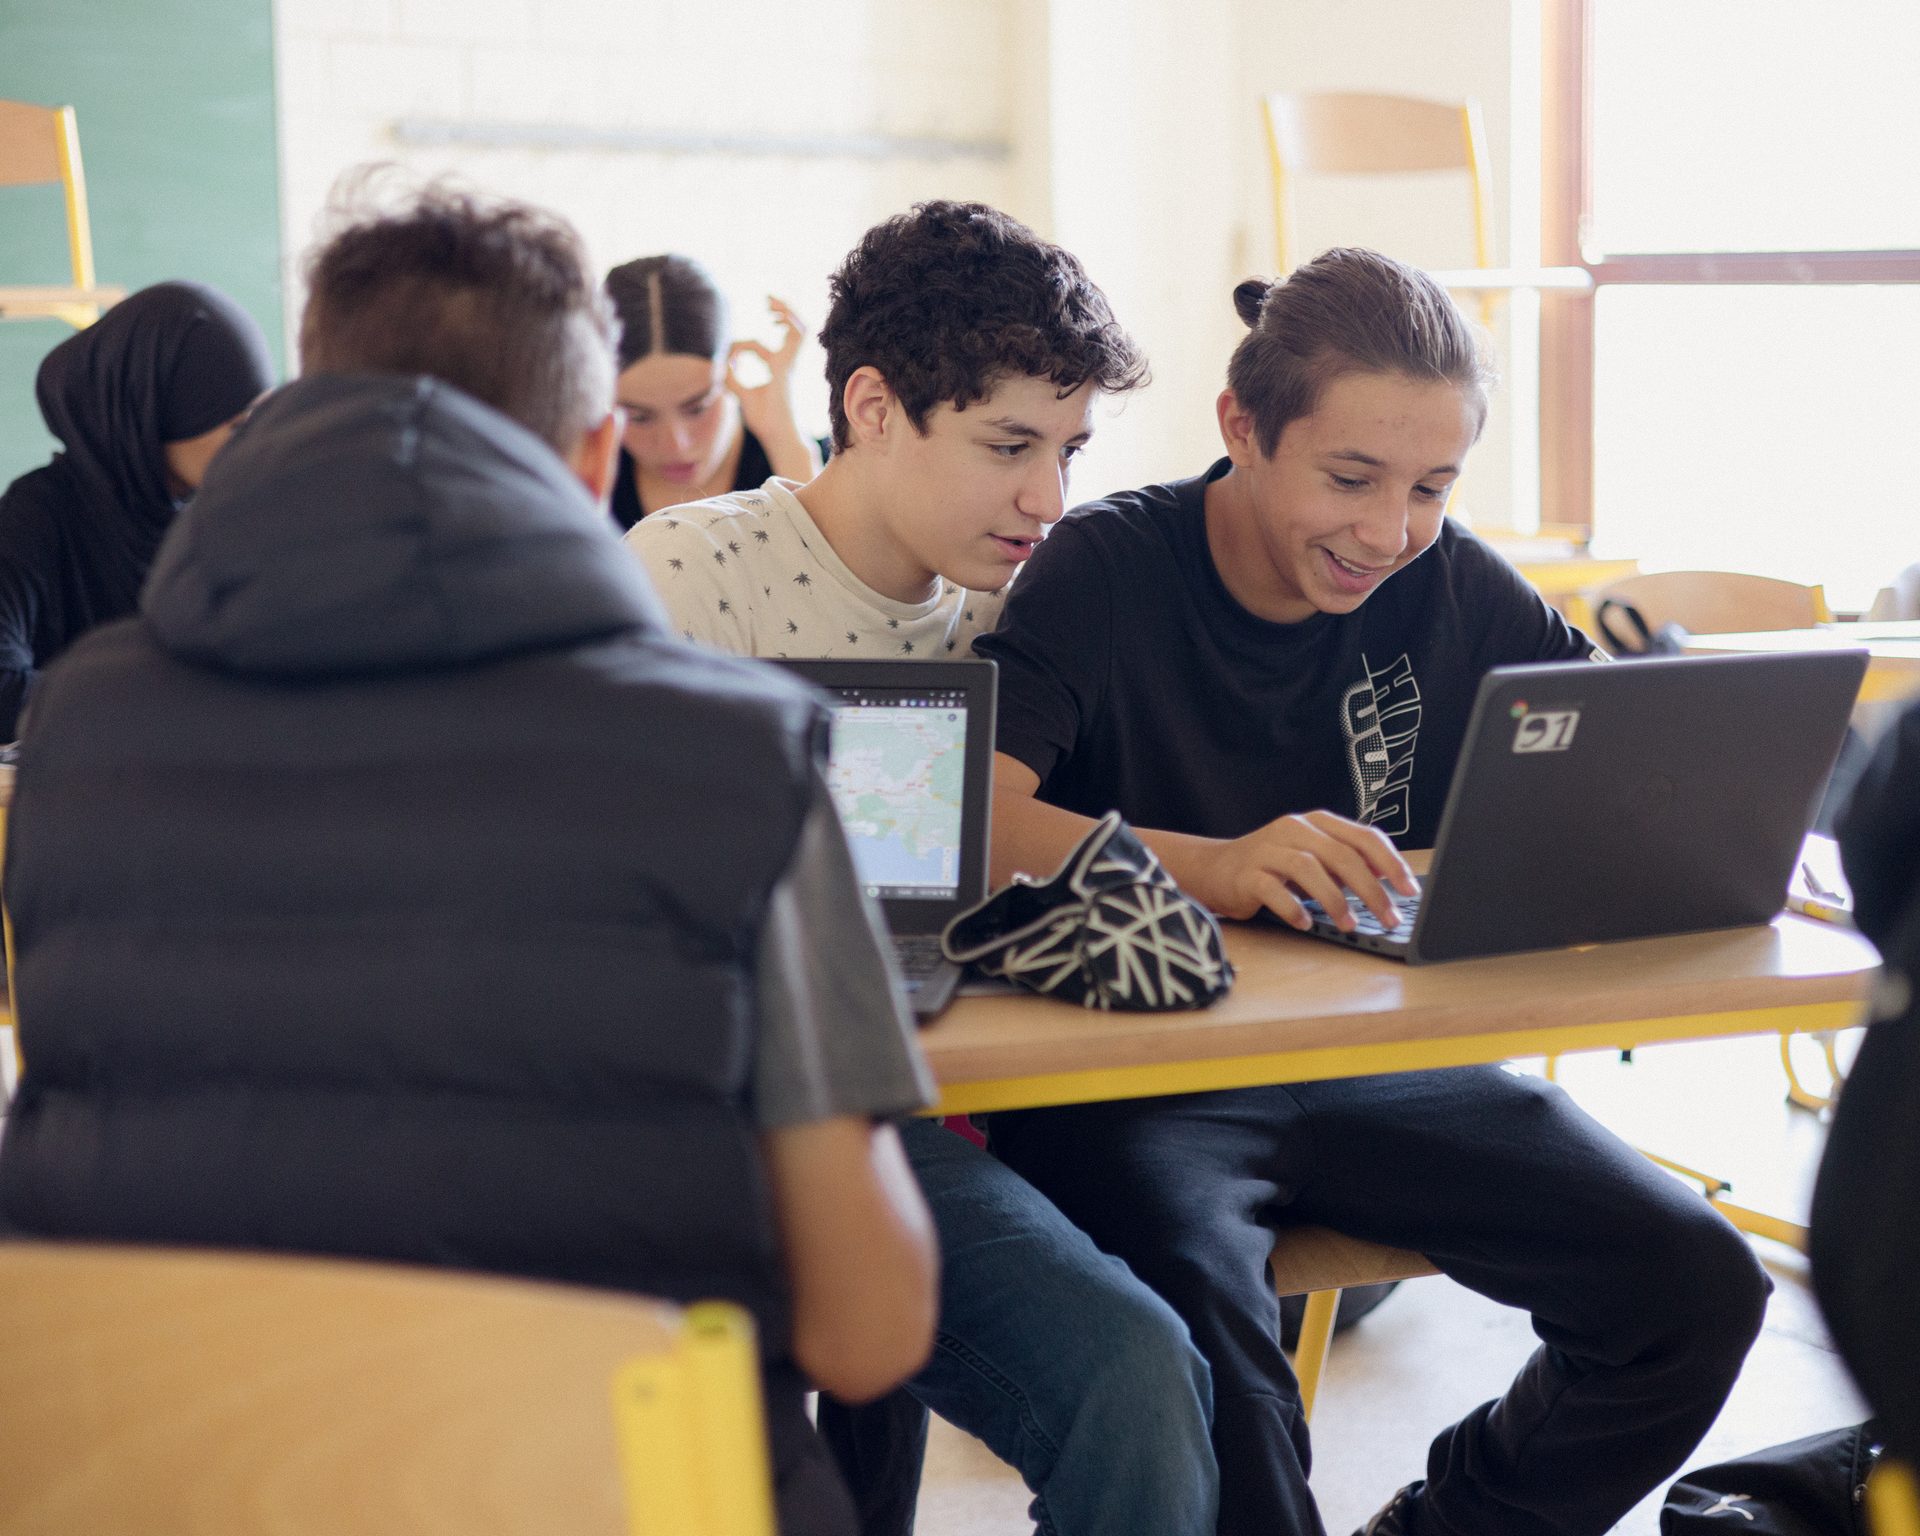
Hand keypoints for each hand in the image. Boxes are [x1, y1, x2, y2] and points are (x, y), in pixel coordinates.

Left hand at [726, 295, 806, 447]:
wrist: (779, 437)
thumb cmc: (766, 422)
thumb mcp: (742, 396)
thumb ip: (732, 379)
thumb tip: (720, 364)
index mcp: (777, 371)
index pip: (760, 348)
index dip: (741, 347)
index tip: (727, 357)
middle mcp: (786, 364)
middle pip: (793, 330)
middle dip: (783, 312)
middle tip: (767, 300)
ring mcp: (790, 364)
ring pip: (799, 329)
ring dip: (788, 312)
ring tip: (771, 302)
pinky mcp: (788, 366)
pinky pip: (797, 336)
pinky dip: (789, 322)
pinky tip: (774, 316)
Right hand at [1199, 810, 1416, 930]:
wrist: (1215, 869)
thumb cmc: (1273, 867)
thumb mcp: (1315, 859)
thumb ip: (1347, 864)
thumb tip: (1389, 876)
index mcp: (1316, 822)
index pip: (1363, 837)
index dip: (1391, 863)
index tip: (1409, 890)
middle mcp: (1293, 829)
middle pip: (1341, 855)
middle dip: (1370, 889)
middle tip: (1388, 916)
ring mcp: (1268, 849)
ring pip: (1309, 868)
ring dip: (1335, 900)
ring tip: (1350, 925)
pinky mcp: (1247, 873)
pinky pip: (1273, 889)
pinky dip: (1293, 908)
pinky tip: (1305, 922)